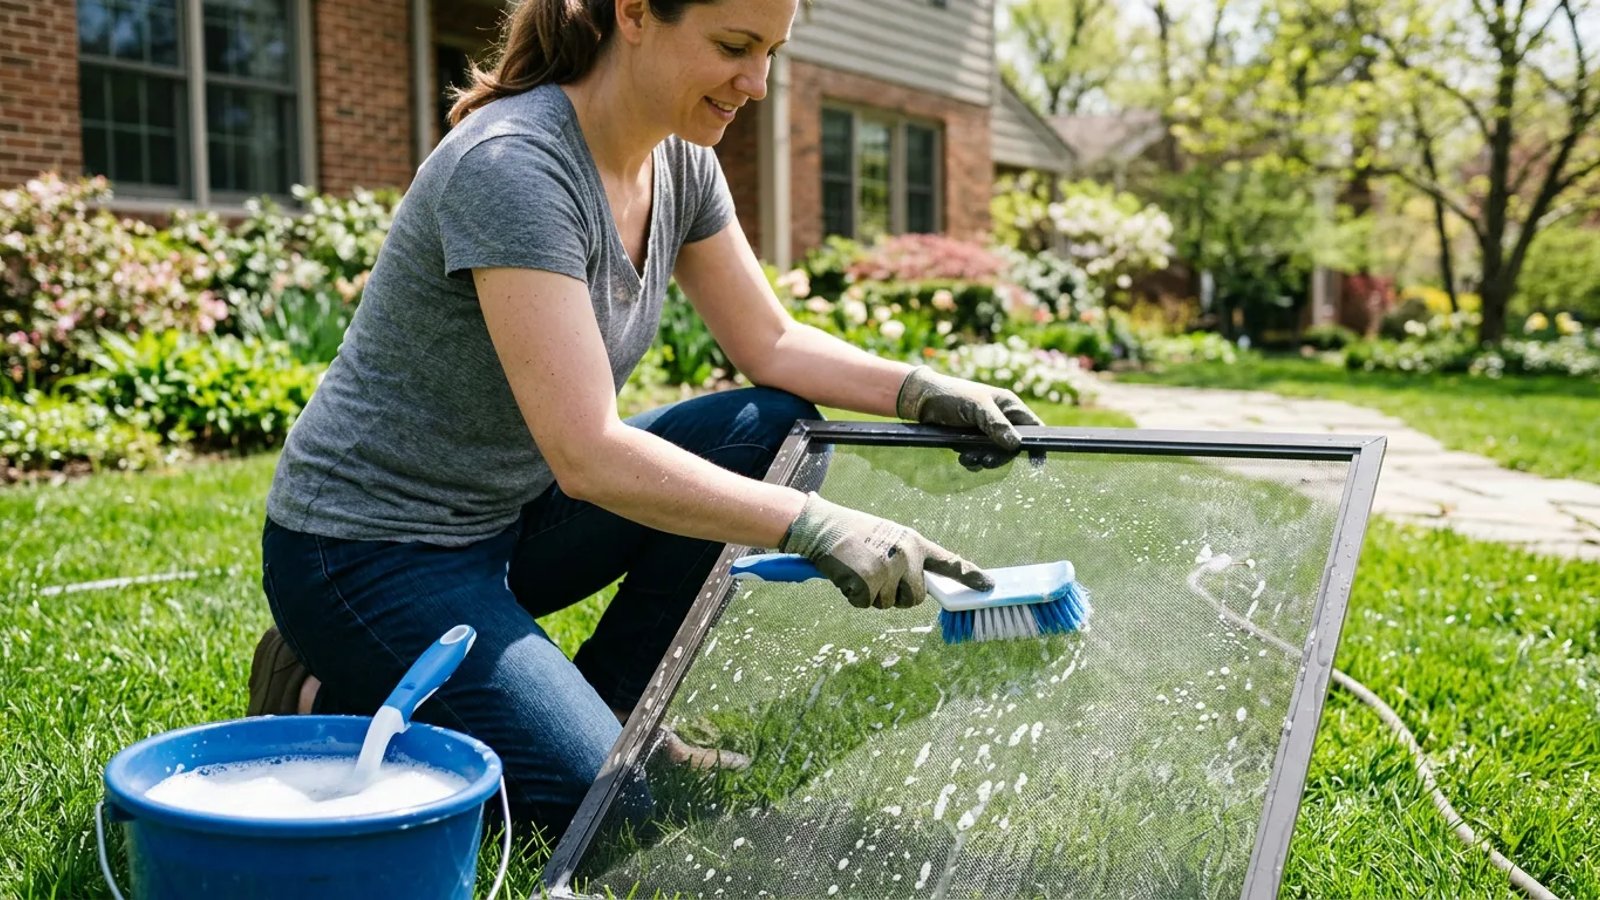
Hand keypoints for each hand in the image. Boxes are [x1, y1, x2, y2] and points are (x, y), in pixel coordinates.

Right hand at [779, 493, 993, 608]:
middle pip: (915, 598)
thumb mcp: (888, 538)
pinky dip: (852, 596)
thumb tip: (919, 588)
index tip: (989, 587)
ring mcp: (889, 568)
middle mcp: (907, 555)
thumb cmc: (853, 534)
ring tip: (858, 569)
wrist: (822, 525)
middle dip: (896, 596)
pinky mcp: (869, 581)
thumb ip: (908, 559)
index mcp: (914, 542)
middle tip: (876, 576)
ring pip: (887, 605)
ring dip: (870, 595)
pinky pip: (865, 605)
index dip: (971, 576)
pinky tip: (846, 575)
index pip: (950, 562)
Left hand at [896, 366, 1044, 469]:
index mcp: (1009, 406)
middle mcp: (1002, 419)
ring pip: (996, 454)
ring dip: (984, 460)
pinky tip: (962, 458)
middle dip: (1000, 457)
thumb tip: (1016, 444)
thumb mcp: (977, 407)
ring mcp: (987, 431)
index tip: (1036, 463)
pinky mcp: (973, 440)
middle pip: (1013, 446)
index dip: (1037, 444)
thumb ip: (996, 424)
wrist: (922, 400)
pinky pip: (981, 456)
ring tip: (967, 458)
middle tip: (986, 461)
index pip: (1033, 427)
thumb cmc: (952, 396)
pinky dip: (973, 461)